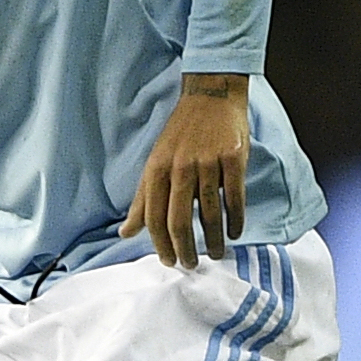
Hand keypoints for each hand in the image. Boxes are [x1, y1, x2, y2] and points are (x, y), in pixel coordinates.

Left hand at [123, 73, 249, 266]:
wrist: (210, 95)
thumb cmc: (180, 133)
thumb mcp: (155, 162)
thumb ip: (142, 199)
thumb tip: (124, 232)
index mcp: (157, 168)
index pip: (154, 217)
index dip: (160, 244)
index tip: (169, 261)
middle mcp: (180, 166)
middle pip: (179, 220)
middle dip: (185, 249)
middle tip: (190, 264)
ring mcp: (208, 161)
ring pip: (210, 213)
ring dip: (214, 240)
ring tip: (217, 253)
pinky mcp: (232, 156)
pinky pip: (234, 197)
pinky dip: (235, 220)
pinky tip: (235, 232)